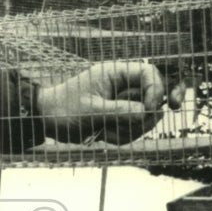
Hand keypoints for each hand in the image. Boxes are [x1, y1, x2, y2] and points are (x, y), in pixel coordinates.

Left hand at [37, 61, 174, 144]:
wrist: (46, 120)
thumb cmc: (62, 109)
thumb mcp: (90, 111)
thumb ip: (120, 111)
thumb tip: (149, 113)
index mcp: (115, 74)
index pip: (149, 73)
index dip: (157, 89)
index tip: (150, 109)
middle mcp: (121, 86)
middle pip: (154, 96)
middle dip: (151, 112)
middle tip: (166, 112)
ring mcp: (121, 102)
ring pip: (144, 117)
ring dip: (130, 130)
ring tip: (106, 133)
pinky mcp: (118, 117)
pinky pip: (133, 129)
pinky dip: (122, 136)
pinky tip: (104, 137)